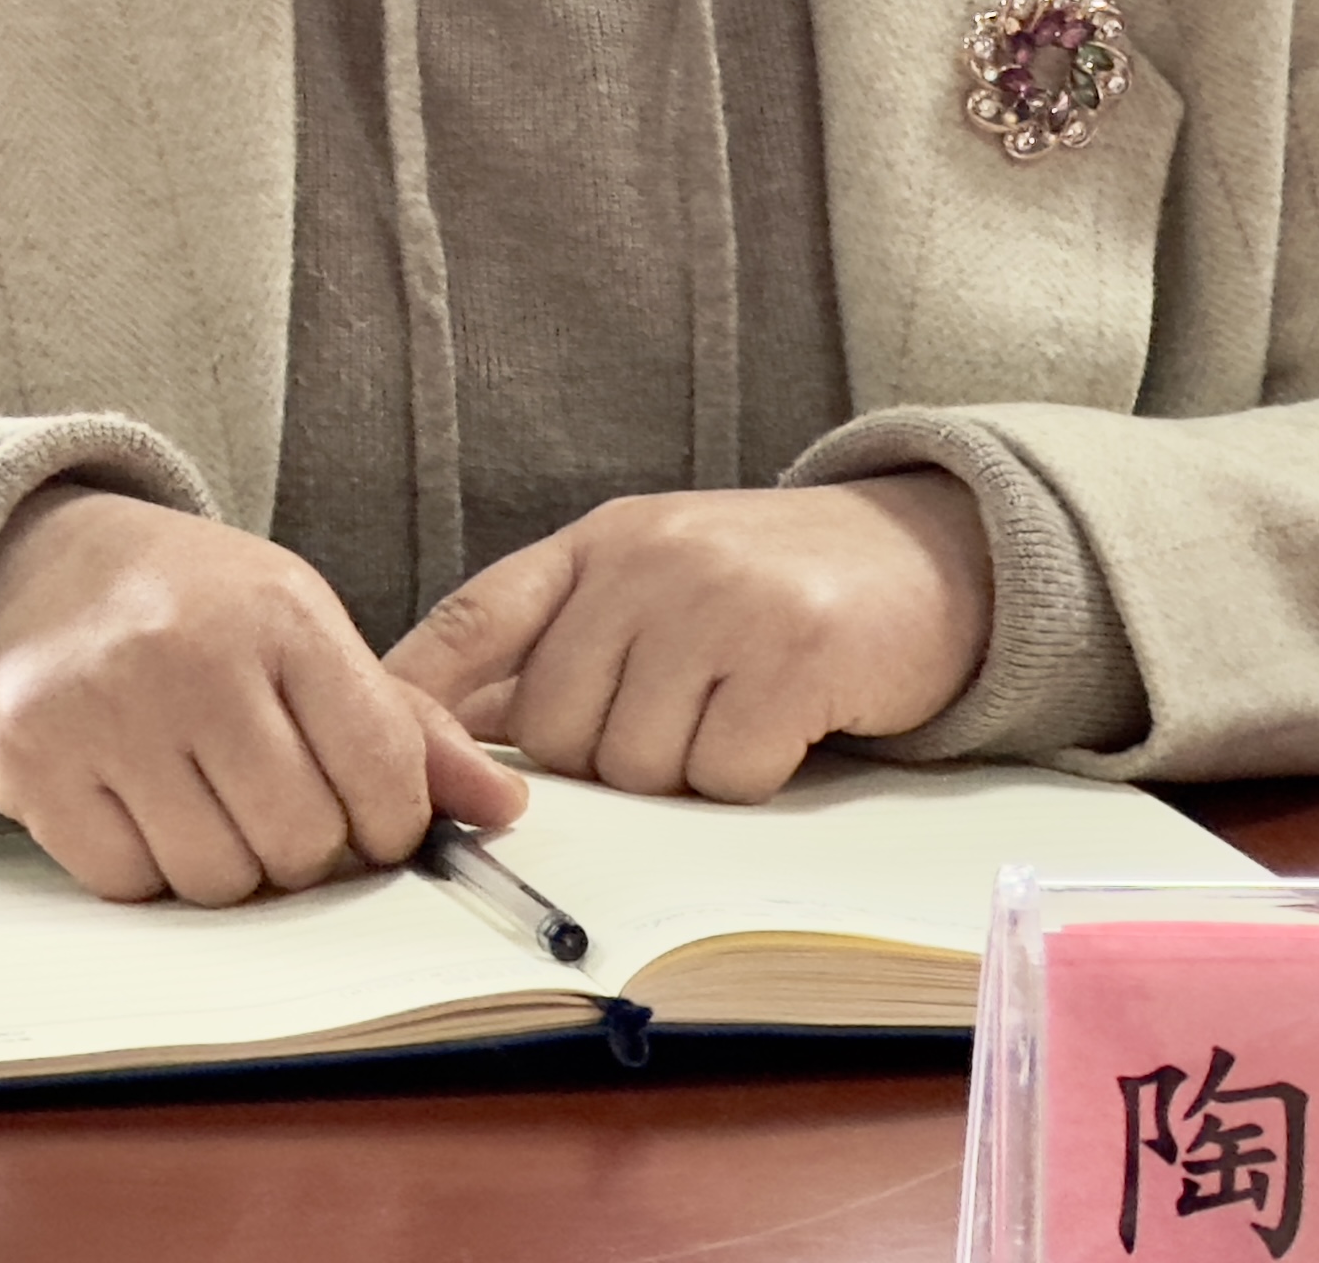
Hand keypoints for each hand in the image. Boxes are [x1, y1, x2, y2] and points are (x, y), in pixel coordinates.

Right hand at [0, 485, 525, 904]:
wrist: (50, 566)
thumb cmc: (200, 608)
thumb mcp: (308, 630)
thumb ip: (406, 725)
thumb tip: (502, 806)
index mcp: (282, 615)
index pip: (382, 770)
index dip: (394, 822)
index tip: (376, 819)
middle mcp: (190, 658)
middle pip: (300, 842)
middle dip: (308, 847)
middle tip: (281, 804)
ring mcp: (104, 712)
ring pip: (216, 879)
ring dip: (230, 864)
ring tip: (211, 799)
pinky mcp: (33, 763)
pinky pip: (129, 885)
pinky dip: (149, 869)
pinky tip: (145, 805)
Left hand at [381, 473, 996, 802]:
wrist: (932, 553)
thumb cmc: (776, 585)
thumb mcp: (657, 583)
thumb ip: (562, 642)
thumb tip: (442, 726)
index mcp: (602, 542)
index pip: (476, 619)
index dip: (416, 697)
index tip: (386, 760)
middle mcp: (650, 559)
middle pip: (557, 730)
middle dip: (605, 760)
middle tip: (679, 723)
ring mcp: (722, 600)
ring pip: (638, 766)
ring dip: (686, 774)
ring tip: (736, 714)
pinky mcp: (793, 651)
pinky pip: (725, 774)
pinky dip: (753, 775)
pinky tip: (788, 724)